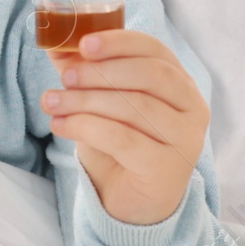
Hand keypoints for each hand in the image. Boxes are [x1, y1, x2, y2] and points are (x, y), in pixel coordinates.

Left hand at [41, 28, 208, 225]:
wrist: (129, 204)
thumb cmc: (118, 146)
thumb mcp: (99, 102)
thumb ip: (84, 72)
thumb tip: (54, 43)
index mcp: (180, 83)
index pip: (155, 50)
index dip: (120, 41)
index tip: (84, 43)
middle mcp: (192, 108)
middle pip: (149, 75)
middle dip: (101, 71)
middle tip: (65, 77)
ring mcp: (185, 140)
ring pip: (136, 106)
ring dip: (87, 100)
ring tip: (52, 101)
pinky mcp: (168, 169)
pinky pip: (124, 139)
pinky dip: (87, 128)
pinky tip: (60, 125)